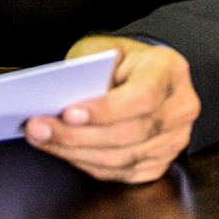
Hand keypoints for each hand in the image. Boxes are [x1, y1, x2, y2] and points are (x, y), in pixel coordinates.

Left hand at [24, 36, 199, 183]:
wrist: (142, 76)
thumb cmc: (120, 61)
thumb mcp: (103, 47)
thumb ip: (88, 65)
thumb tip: (61, 94)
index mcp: (169, 70)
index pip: (143, 96)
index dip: (106, 110)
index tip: (69, 113)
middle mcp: (179, 108)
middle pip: (128, 133)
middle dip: (76, 134)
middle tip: (38, 127)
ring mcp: (173, 140)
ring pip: (120, 158)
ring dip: (74, 151)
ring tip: (42, 138)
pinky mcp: (159, 163)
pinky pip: (119, 172)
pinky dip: (86, 163)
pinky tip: (63, 150)